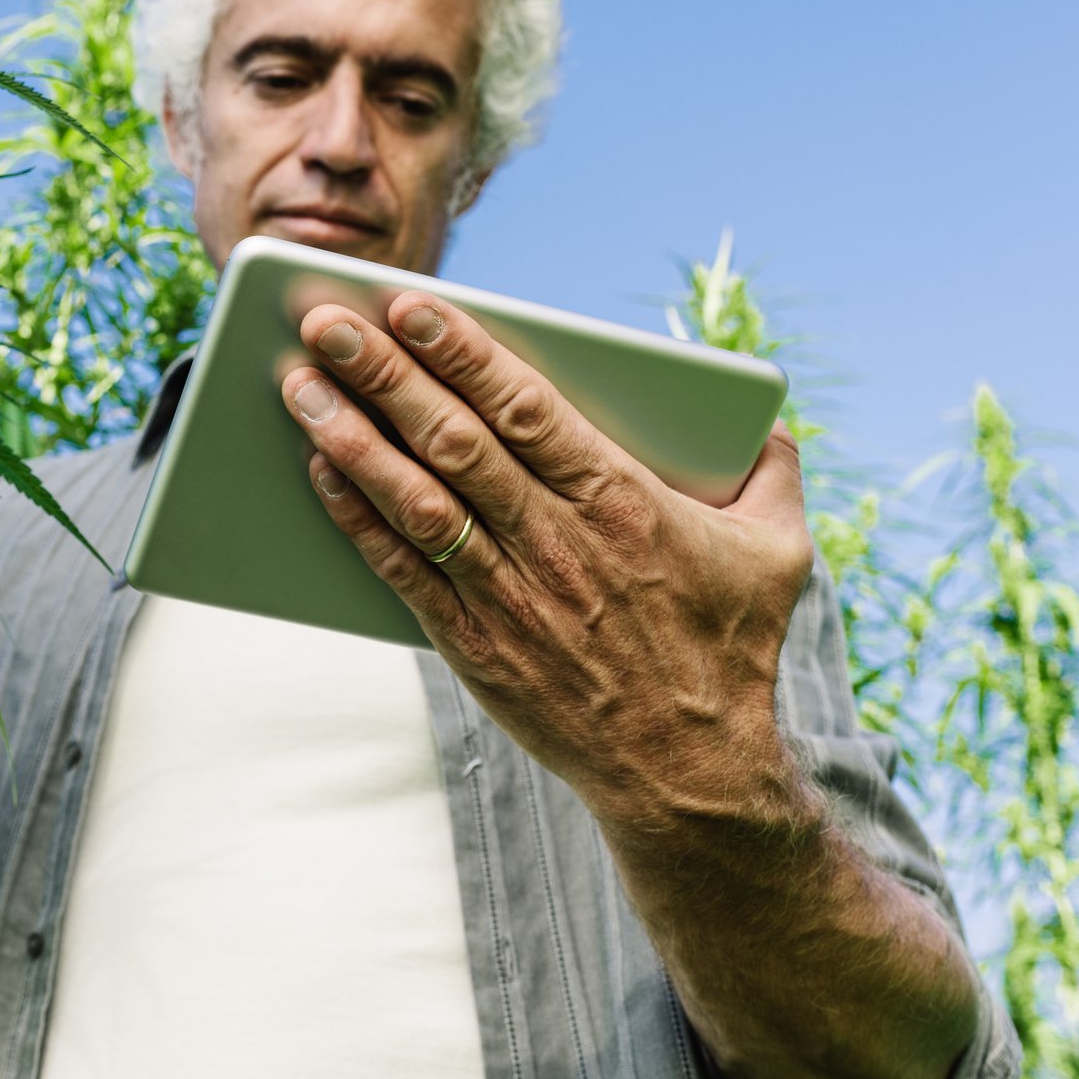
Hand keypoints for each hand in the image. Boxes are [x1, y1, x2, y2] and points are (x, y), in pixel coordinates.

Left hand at [280, 293, 815, 825]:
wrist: (689, 775)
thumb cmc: (730, 654)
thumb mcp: (779, 553)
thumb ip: (772, 471)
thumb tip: (761, 416)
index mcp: (624, 501)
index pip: (525, 408)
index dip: (462, 352)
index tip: (409, 303)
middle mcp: (556, 542)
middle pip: (453, 442)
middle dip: (383, 373)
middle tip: (322, 319)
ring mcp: (509, 596)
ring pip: (415, 501)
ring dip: (351, 439)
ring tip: (299, 385)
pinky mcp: (474, 645)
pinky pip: (401, 573)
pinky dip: (355, 520)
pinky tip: (318, 472)